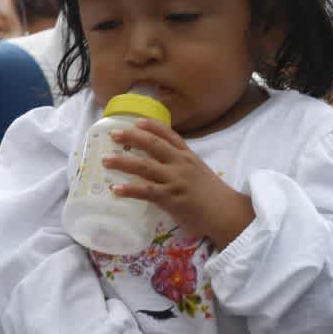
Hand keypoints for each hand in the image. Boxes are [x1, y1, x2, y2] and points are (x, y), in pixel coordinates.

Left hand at [106, 119, 256, 248]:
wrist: (227, 213)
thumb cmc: (214, 196)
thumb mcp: (200, 172)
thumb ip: (182, 166)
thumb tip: (162, 166)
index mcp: (188, 156)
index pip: (169, 134)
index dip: (151, 126)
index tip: (135, 121)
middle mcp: (180, 163)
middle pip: (152, 144)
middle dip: (131, 137)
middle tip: (113, 134)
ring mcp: (175, 179)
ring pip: (144, 165)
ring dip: (122, 161)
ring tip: (105, 160)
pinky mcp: (170, 197)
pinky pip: (145, 190)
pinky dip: (129, 189)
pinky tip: (115, 188)